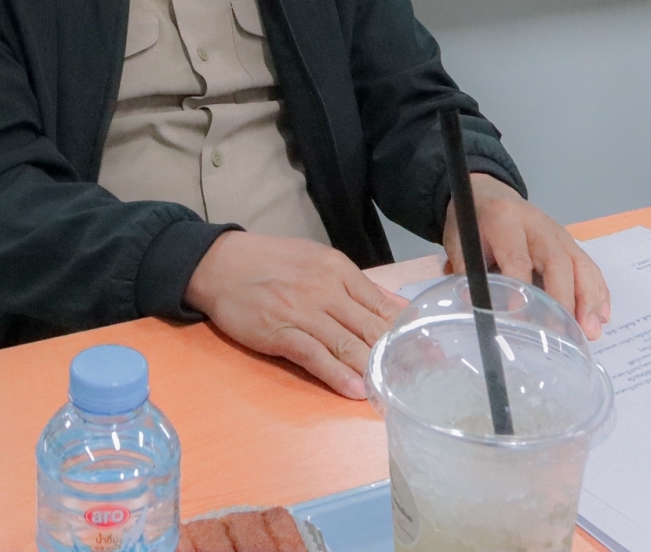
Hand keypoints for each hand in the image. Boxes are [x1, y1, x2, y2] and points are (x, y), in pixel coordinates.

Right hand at [185, 231, 407, 398]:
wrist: (219, 263)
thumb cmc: (271, 262)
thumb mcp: (317, 260)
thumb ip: (356, 285)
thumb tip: (396, 305)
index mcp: (337, 269)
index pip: (381, 303)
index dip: (407, 329)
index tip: (432, 347)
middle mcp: (325, 288)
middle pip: (370, 325)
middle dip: (400, 352)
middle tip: (427, 374)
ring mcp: (302, 310)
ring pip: (346, 342)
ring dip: (373, 368)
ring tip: (396, 387)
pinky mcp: (280, 331)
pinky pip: (314, 355)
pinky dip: (337, 374)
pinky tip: (355, 389)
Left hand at [443, 174, 610, 339]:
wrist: (488, 193)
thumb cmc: (473, 219)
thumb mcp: (459, 239)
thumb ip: (467, 270)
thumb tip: (475, 307)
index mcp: (505, 220)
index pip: (517, 258)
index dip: (521, 288)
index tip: (522, 319)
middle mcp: (537, 224)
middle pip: (557, 261)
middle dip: (565, 300)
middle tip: (568, 333)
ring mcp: (558, 232)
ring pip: (580, 263)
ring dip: (588, 299)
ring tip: (592, 331)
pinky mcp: (569, 241)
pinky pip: (588, 265)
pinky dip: (597, 291)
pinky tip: (601, 316)